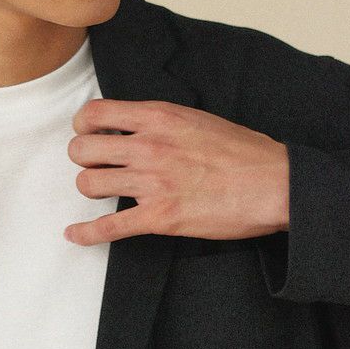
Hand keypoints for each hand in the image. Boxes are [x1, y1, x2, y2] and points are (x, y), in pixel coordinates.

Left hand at [63, 98, 288, 245]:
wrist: (275, 184)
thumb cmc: (243, 152)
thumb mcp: (196, 119)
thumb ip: (160, 121)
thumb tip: (134, 126)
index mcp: (158, 118)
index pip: (95, 114)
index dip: (83, 126)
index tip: (88, 135)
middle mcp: (148, 147)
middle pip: (83, 150)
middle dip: (83, 158)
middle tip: (96, 165)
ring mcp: (152, 183)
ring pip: (88, 184)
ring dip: (91, 189)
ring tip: (102, 191)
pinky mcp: (159, 218)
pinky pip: (107, 227)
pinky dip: (85, 234)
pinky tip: (74, 234)